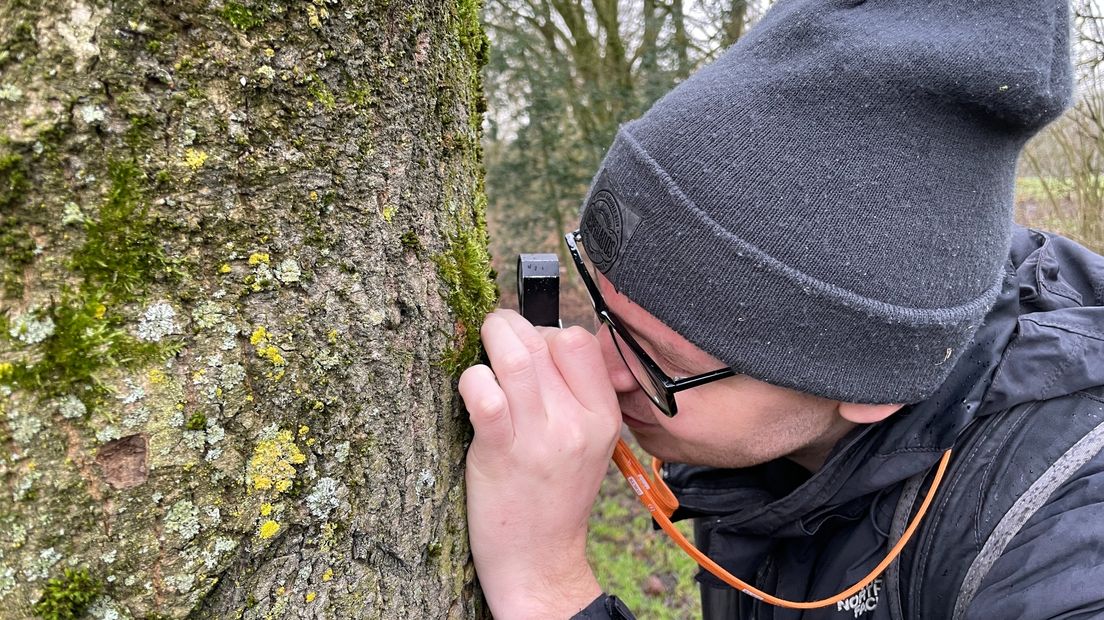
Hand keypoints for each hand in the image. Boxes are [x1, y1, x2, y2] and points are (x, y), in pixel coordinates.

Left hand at [460, 309, 621, 617]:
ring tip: (480, 349)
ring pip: (516, 358)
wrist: (540, 559)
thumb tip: (548, 342)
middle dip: (509, 326)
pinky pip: (486, 396)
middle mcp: (576, 423)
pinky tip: (470, 390)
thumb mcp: (590, 443)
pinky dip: (472, 380)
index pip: (578, 341)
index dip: (546, 330)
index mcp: (602, 415)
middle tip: (493, 335)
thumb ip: (578, 395)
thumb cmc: (555, 496)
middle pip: (543, 341)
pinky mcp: (501, 453)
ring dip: (490, 341)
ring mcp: (540, 438)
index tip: (528, 343)